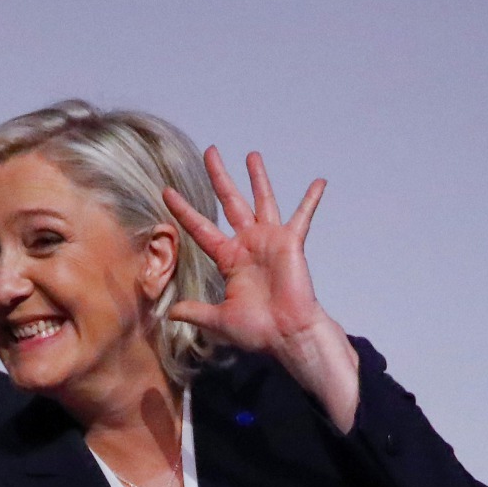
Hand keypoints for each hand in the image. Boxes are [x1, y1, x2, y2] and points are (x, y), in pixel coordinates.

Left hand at [163, 147, 358, 430]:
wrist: (286, 335)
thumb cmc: (257, 330)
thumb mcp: (218, 319)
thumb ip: (195, 311)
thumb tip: (169, 314)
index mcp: (228, 258)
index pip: (200, 228)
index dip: (184, 210)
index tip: (167, 191)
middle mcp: (247, 244)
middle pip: (229, 202)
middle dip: (219, 177)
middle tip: (210, 151)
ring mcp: (270, 241)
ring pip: (261, 200)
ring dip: (257, 177)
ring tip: (251, 154)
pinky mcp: (291, 243)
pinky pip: (302, 217)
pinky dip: (310, 200)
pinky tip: (319, 181)